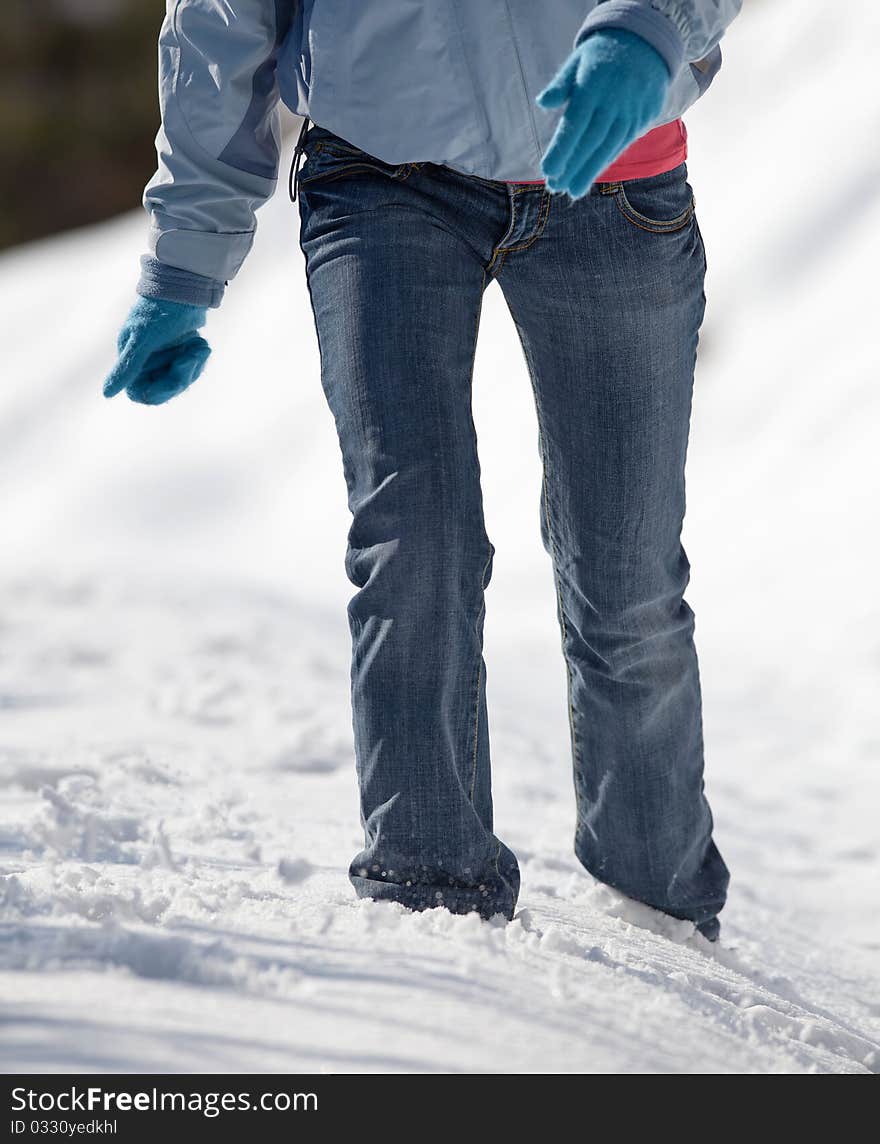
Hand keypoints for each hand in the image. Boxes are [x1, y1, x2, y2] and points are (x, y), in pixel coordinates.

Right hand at [103, 296, 210, 404]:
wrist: (186, 288)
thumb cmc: (160, 312)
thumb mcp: (142, 340)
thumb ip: (127, 368)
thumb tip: (106, 393)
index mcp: (130, 358)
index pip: (140, 393)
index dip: (158, 392)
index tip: (174, 381)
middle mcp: (144, 360)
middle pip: (164, 389)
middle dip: (180, 375)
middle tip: (190, 356)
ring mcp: (163, 356)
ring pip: (180, 380)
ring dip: (193, 365)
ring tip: (199, 345)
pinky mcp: (180, 351)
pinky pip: (191, 369)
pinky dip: (198, 358)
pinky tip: (201, 343)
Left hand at [536, 28, 671, 199]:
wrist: (646, 41)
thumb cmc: (602, 55)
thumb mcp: (578, 60)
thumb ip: (561, 84)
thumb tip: (543, 103)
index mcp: (593, 86)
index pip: (575, 123)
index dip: (562, 149)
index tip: (547, 170)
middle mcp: (614, 100)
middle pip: (591, 140)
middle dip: (573, 167)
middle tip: (556, 187)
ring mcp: (631, 110)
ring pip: (609, 146)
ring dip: (590, 171)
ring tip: (573, 191)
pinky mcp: (644, 116)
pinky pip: (623, 143)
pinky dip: (607, 160)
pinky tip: (592, 174)